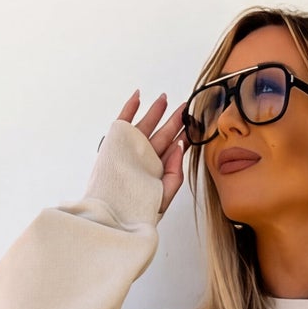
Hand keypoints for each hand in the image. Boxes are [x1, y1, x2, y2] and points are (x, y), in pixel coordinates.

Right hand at [116, 89, 189, 217]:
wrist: (112, 213)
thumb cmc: (138, 210)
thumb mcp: (165, 194)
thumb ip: (175, 172)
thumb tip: (179, 144)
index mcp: (158, 170)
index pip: (174, 150)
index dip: (185, 136)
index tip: (195, 124)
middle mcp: (146, 158)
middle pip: (163, 135)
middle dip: (174, 120)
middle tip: (185, 107)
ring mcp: (131, 149)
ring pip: (146, 125)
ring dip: (155, 111)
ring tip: (165, 98)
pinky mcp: (116, 142)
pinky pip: (123, 120)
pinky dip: (130, 107)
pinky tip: (138, 96)